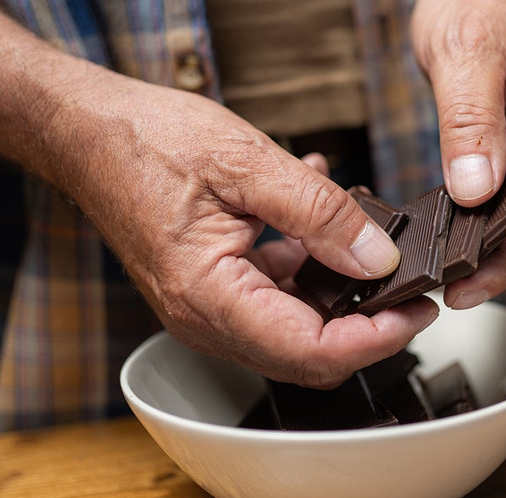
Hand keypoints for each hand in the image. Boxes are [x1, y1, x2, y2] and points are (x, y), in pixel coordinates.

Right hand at [0, 0, 438, 388]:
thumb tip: (379, 256)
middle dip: (368, 325)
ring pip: (295, 330)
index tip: (418, 310)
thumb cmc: (147, 143)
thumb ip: (320, 214)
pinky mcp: (210, 290)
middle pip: (308, 355)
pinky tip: (317, 222)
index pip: (312, 351)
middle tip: (411, 287)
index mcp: (211, 299)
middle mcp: (206, 319)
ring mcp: (206, 310)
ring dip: (339, 293)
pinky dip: (307, 270)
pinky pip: (273, 299)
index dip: (377, 338)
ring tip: (369, 242)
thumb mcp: (248, 164)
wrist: (87, 134)